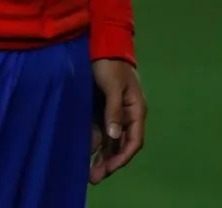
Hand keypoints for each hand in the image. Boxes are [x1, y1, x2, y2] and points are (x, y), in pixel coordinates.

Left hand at [90, 59, 146, 184]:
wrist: (101, 44)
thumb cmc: (110, 64)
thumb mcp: (113, 86)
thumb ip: (114, 110)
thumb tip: (114, 136)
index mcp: (136, 109)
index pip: (134, 140)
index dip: (123, 157)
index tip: (109, 169)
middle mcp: (127, 114)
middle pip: (121, 144)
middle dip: (109, 162)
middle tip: (94, 177)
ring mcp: (114, 112)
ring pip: (110, 140)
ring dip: (101, 156)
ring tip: (88, 172)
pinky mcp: (102, 108)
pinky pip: (100, 130)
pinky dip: (95, 142)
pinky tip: (85, 152)